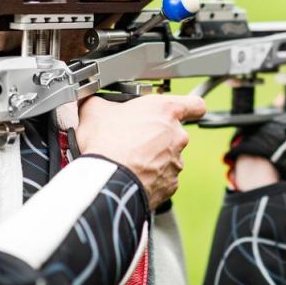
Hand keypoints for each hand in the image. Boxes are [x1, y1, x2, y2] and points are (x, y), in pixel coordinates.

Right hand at [76, 94, 206, 209]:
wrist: (108, 180)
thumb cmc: (106, 144)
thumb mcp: (94, 111)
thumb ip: (100, 101)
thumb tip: (91, 100)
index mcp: (165, 111)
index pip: (195, 104)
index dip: (189, 107)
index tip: (184, 110)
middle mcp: (177, 135)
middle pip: (174, 132)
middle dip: (157, 136)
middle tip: (134, 139)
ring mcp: (176, 161)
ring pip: (168, 156)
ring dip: (153, 157)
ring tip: (129, 159)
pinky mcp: (171, 184)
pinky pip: (163, 178)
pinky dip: (151, 177)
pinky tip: (132, 175)